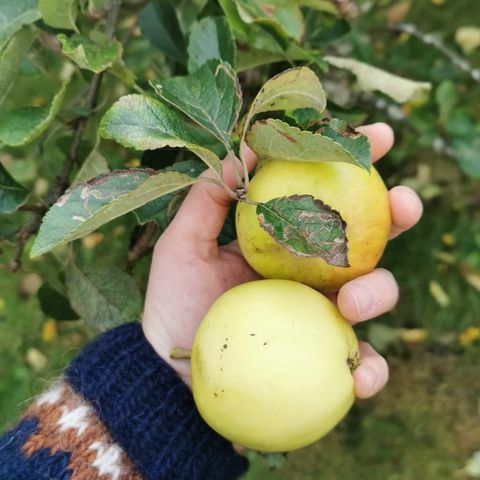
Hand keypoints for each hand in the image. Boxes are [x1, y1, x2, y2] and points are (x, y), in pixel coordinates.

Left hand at [142, 122, 422, 397]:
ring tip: (351, 302)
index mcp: (284, 239)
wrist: (168, 370)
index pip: (325, 193)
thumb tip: (243, 148)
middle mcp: (310, 270)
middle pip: (368, 236)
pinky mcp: (323, 358)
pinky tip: (358, 377)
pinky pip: (359, 362)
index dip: (354, 163)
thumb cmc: (175, 302)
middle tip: (403, 202)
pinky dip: (370, 370)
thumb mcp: (183, 243)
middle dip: (397, 213)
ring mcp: (320, 312)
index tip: (379, 137)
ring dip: (379, 292)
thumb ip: (210, 197)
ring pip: (375, 293)